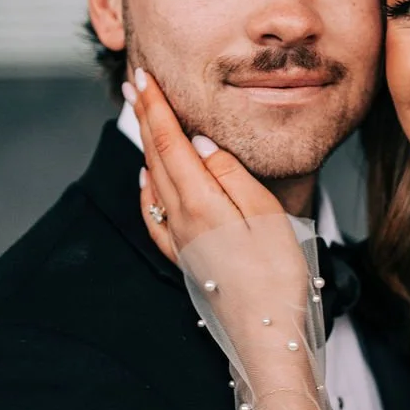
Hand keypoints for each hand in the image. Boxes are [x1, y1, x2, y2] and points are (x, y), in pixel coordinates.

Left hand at [125, 69, 281, 257]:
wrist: (267, 333)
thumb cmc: (276, 275)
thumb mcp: (264, 215)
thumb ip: (229, 174)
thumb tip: (198, 143)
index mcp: (200, 202)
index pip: (169, 142)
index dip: (155, 106)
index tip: (143, 76)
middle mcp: (181, 219)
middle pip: (155, 156)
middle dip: (144, 116)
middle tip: (133, 83)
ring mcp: (180, 241)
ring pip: (153, 180)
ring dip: (144, 144)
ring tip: (140, 118)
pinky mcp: (185, 258)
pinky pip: (154, 214)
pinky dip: (146, 188)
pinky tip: (147, 180)